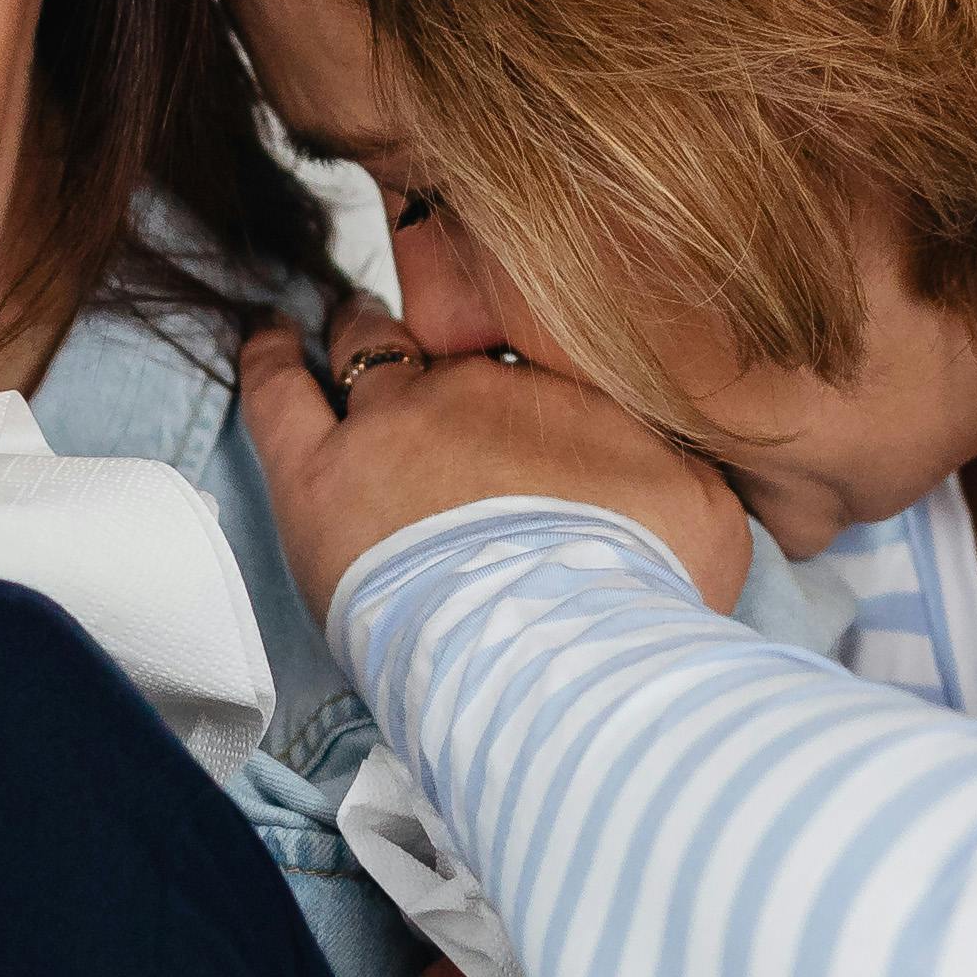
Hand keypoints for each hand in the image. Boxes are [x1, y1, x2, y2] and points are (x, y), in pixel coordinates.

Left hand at [234, 301, 755, 626]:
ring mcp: (394, 422)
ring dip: (358, 333)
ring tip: (347, 325)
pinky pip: (279, 390)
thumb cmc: (644, 597)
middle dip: (438, 336)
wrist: (566, 651)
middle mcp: (481, 387)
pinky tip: (270, 339)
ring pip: (363, 345)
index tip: (512, 367)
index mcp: (566, 393)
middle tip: (428, 341)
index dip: (514, 356)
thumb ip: (680, 472)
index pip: (529, 349)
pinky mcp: (321, 476)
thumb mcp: (707, 517)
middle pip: (446, 339)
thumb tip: (678, 471)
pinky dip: (271, 357)